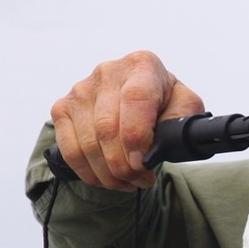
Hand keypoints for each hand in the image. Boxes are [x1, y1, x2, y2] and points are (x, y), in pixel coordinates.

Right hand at [49, 50, 203, 190]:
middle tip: (141, 179)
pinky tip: (108, 180)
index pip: (135, 99)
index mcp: (142, 66)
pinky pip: (69, 150)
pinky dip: (89, 173)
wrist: (139, 100)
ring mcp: (81, 89)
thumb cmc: (165, 104)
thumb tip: (166, 141)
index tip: (142, 163)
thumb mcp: (185, 107)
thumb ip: (182, 119)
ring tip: (129, 182)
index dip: (137, 136)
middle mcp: (108, 72)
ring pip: (88, 143)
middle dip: (125, 164)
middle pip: (107, 128)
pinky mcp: (63, 108)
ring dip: (110, 174)